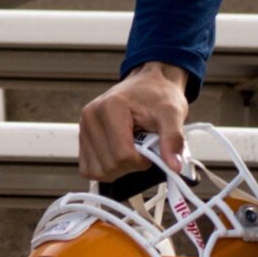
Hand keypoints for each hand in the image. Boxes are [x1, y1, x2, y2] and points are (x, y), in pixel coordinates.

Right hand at [77, 62, 188, 181]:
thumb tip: (174, 166)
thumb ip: (173, 139)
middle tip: (143, 146)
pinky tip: (120, 154)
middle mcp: (91, 117)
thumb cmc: (159, 96)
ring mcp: (84, 128)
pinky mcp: (83, 138)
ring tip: (131, 148)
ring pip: (97, 172)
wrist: (150, 84)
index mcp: (110, 107)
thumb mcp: (172, 113)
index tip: (152, 148)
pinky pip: (88, 169)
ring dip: (119, 169)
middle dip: (131, 165)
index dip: (142, 160)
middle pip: (109, 166)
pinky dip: (106, 169)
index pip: (122, 155)